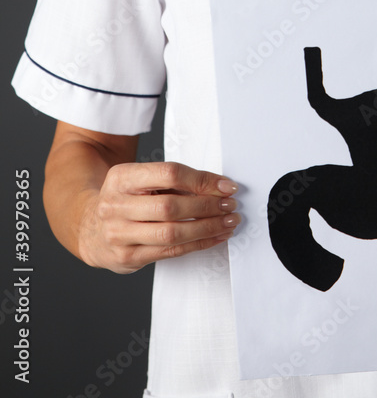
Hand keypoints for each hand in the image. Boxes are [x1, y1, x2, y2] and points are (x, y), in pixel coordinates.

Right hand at [78, 161, 239, 272]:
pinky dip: (198, 244)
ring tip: (229, 222)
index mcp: (121, 177)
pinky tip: (215, 236)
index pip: (168, 174)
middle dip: (207, 206)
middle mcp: (116, 206)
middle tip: (230, 205)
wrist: (90, 228)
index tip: (226, 186)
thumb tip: (218, 186)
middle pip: (171, 206)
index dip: (201, 180)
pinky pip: (171, 251)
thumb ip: (173, 180)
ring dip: (207, 227)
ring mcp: (120, 235)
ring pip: (172, 232)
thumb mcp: (140, 180)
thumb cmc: (126, 199)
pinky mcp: (129, 258)